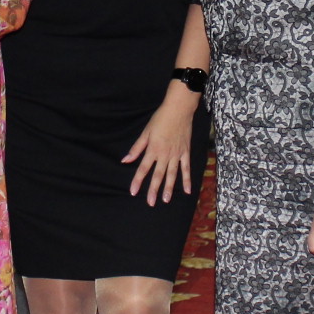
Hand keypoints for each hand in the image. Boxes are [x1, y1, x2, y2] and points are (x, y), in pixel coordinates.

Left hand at [124, 86, 199, 203]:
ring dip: (169, 188)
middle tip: (150, 203)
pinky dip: (187, 179)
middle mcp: (165, 155)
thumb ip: (136, 148)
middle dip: (153, 190)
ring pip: (172, 174)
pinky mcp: (185, 152)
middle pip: (158, 175)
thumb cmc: (160, 119)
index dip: (137, 180)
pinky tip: (188, 190)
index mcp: (153, 149)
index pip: (143, 168)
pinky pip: (186, 168)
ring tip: (166, 200)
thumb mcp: (146, 132)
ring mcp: (176, 154)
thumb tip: (125, 160)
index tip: (133, 192)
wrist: (179, 110)